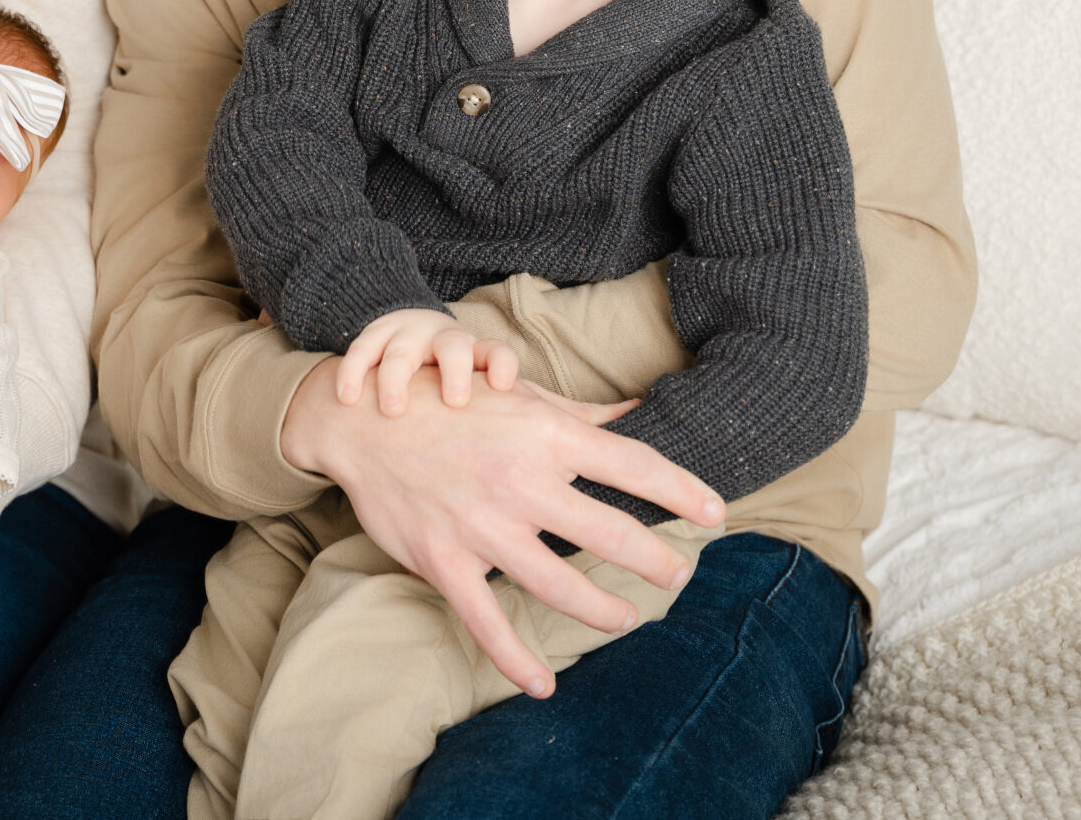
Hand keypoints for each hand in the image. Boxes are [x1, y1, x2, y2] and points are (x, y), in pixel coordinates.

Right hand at [281, 361, 723, 700]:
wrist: (362, 422)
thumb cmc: (449, 405)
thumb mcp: (515, 396)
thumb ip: (578, 413)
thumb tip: (637, 412)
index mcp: (543, 434)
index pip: (632, 464)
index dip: (682, 492)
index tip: (717, 513)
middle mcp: (519, 479)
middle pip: (610, 531)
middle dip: (657, 560)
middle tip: (680, 574)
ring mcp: (480, 524)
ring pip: (559, 585)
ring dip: (604, 609)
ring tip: (628, 617)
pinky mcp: (443, 560)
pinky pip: (486, 622)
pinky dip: (516, 661)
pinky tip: (543, 685)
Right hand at [336, 307, 519, 414]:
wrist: (404, 345)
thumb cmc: (451, 388)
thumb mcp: (483, 398)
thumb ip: (511, 419)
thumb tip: (564, 452)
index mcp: (475, 356)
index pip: (496, 353)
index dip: (502, 365)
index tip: (502, 386)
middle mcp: (443, 342)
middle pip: (453, 347)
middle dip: (455, 372)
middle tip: (454, 402)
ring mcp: (406, 338)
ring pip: (402, 350)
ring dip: (396, 379)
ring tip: (393, 410)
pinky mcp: (373, 338)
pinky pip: (361, 349)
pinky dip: (353, 373)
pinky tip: (347, 399)